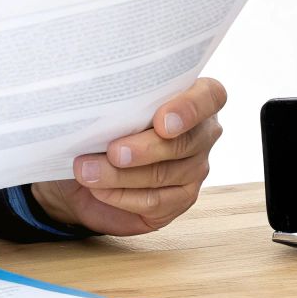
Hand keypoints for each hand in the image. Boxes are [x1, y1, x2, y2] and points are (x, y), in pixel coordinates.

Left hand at [30, 78, 225, 234]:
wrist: (86, 168)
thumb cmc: (102, 125)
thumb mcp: (109, 104)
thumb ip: (118, 100)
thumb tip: (99, 101)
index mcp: (193, 96)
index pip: (210, 96)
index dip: (190, 108)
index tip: (161, 122)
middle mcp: (201, 133)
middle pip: (185, 143)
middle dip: (145, 149)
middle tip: (113, 152)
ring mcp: (194, 169)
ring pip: (163, 174)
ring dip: (120, 175)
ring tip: (87, 171)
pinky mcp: (179, 200)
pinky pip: (153, 201)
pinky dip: (121, 195)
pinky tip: (98, 189)